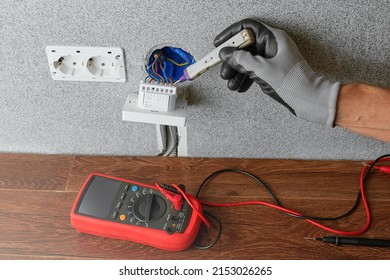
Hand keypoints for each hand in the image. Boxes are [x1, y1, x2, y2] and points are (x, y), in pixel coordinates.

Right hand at [214, 18, 339, 125]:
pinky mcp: (272, 71)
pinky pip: (254, 70)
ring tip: (231, 84)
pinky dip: (245, 78)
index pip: (247, 28)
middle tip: (224, 71)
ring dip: (237, 72)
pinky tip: (240, 87)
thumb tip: (226, 53)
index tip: (219, 44)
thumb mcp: (262, 69)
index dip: (231, 34)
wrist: (309, 99)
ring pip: (248, 60)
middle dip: (232, 59)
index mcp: (273, 38)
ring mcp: (272, 59)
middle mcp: (272, 46)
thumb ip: (242, 60)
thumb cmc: (292, 82)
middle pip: (245, 46)